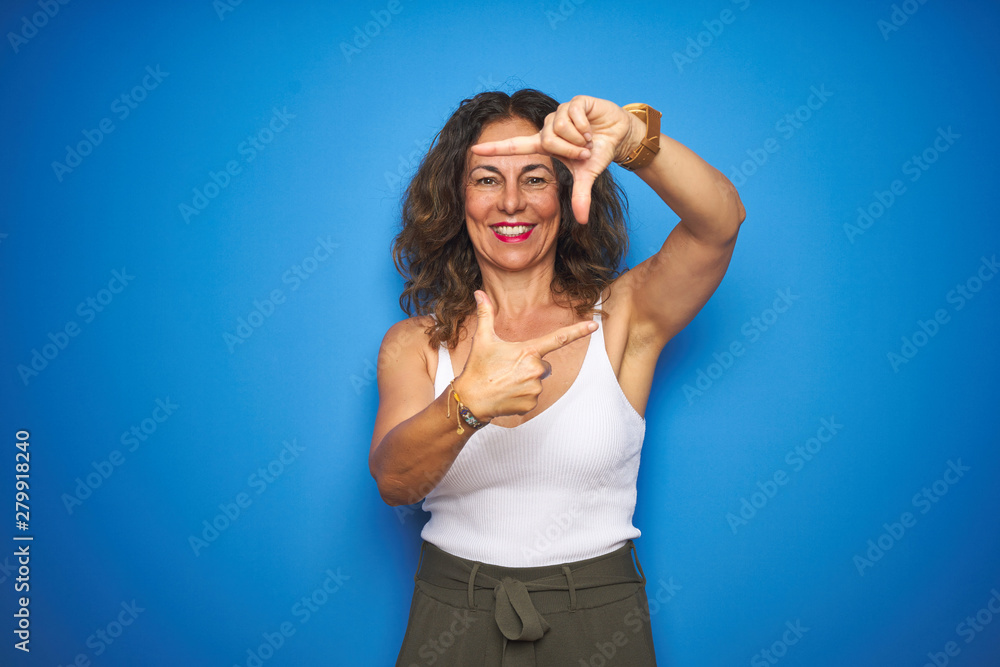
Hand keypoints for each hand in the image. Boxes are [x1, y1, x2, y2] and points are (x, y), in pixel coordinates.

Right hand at [453, 290, 597, 419]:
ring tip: (506, 382)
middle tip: (509, 369)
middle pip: (544, 365)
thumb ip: (485, 314)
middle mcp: (536, 370)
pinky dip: (522, 396)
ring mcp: (535, 388)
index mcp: (529, 351)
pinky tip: (507, 394)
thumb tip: (479, 293)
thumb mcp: (482, 339)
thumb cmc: (477, 368)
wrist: (471, 400)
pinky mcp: (532, 404)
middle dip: (530, 366)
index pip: (559, 339)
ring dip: (526, 381)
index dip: (578, 331)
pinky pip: (533, 397)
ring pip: (538, 381)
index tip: (594, 326)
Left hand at [471, 95, 641, 223]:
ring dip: (579, 138)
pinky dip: (586, 126)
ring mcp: (561, 112)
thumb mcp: (586, 175)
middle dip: (570, 149)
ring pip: (560, 126)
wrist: (618, 135)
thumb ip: (580, 196)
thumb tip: (582, 220)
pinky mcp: (575, 101)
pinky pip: (573, 115)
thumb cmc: (597, 153)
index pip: (515, 146)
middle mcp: (549, 126)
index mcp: (546, 143)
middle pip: (548, 139)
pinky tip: (592, 127)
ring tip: (589, 139)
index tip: (475, 149)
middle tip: (584, 152)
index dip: (496, 149)